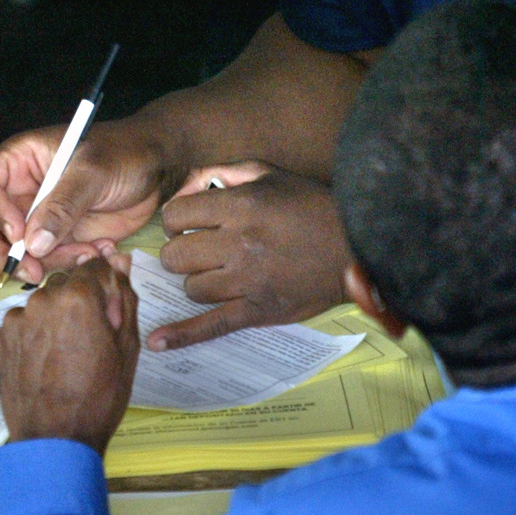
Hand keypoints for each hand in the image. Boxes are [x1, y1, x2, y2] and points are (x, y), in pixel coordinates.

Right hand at [0, 119, 169, 284]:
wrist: (158, 168)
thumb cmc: (125, 152)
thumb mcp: (93, 171)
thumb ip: (62, 205)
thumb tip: (32, 243)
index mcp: (18, 161)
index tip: (17, 232)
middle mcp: (19, 191)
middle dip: (2, 255)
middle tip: (32, 272)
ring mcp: (36, 218)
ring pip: (15, 253)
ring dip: (45, 263)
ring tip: (85, 254)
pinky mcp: (58, 239)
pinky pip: (47, 262)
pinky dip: (68, 265)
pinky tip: (98, 251)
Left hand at [0, 258, 139, 452]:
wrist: (54, 441)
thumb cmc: (99, 397)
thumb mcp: (127, 348)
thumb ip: (124, 298)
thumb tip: (122, 262)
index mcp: (77, 297)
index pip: (96, 267)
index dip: (108, 288)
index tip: (110, 313)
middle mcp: (41, 299)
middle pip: (67, 285)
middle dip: (80, 302)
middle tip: (90, 341)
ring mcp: (15, 319)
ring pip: (43, 305)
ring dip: (55, 319)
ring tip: (65, 358)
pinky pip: (23, 326)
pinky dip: (34, 337)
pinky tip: (45, 365)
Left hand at [149, 161, 349, 348]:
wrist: (358, 247)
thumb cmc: (312, 207)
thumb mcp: (270, 174)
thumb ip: (223, 172)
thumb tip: (186, 184)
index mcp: (240, 207)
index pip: (176, 215)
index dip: (177, 220)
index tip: (187, 224)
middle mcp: (239, 244)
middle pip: (176, 256)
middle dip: (182, 253)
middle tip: (199, 252)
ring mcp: (248, 281)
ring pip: (190, 288)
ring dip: (197, 282)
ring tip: (218, 274)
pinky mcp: (258, 311)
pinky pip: (211, 325)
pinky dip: (182, 335)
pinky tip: (157, 342)